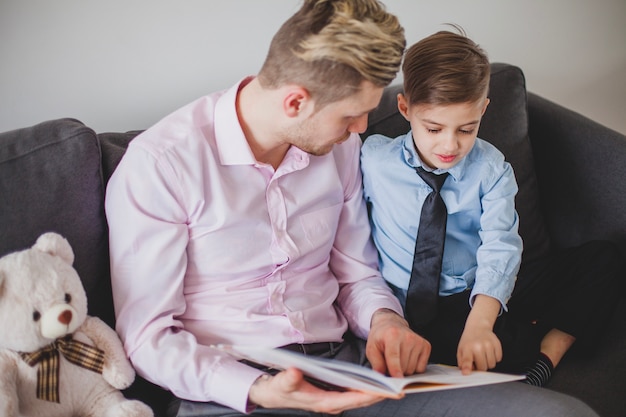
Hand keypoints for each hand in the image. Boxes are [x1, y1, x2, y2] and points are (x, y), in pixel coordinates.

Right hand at [248, 368, 386, 412]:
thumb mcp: (281, 383)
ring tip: (394, 386)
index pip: (350, 400)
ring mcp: (332, 401)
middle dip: (379, 396)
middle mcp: (331, 404)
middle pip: (360, 401)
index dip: (367, 396)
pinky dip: (366, 390)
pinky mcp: (332, 396)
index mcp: (322, 402)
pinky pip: (354, 394)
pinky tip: (376, 383)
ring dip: (376, 393)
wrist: (272, 394)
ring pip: (359, 399)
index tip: (383, 392)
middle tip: (399, 390)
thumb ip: (288, 379)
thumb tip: (295, 373)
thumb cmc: (279, 389)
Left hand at [366, 309, 430, 376]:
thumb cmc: (381, 337)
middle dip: (396, 371)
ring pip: (412, 369)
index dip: (395, 370)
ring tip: (398, 358)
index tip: (398, 380)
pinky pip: (421, 368)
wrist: (391, 324)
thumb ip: (376, 363)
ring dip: (404, 369)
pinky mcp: (426, 346)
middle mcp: (408, 337)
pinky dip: (414, 368)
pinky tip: (407, 358)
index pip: (394, 357)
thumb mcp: (372, 348)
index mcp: (392, 335)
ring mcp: (418, 341)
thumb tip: (381, 376)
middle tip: (390, 362)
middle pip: (404, 367)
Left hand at [456, 325, 501, 373]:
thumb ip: (463, 362)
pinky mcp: (497, 343)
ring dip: (488, 363)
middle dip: (480, 366)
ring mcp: (489, 344)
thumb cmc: (469, 341)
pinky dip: (495, 358)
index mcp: (467, 348)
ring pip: (492, 364)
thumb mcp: (461, 350)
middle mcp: (478, 346)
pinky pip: (498, 359)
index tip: (466, 373)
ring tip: (483, 355)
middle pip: (483, 367)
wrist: (478, 327)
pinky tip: (489, 351)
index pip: (467, 359)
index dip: (467, 367)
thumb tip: (466, 372)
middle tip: (477, 359)